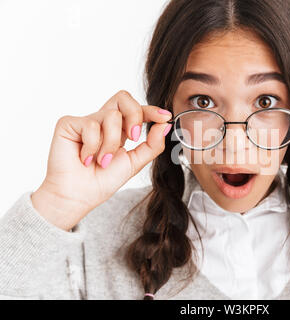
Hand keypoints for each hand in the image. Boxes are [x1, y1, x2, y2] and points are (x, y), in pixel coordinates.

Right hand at [31, 90, 172, 230]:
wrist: (78, 196)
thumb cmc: (102, 181)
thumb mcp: (135, 163)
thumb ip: (152, 144)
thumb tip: (165, 125)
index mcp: (119, 130)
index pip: (136, 110)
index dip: (151, 110)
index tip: (165, 117)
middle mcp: (103, 122)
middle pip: (123, 98)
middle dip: (135, 115)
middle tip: (133, 137)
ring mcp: (86, 121)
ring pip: (112, 115)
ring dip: (111, 143)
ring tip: (101, 160)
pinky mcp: (69, 123)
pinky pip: (91, 125)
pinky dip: (92, 146)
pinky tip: (84, 158)